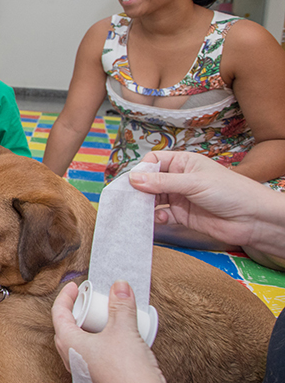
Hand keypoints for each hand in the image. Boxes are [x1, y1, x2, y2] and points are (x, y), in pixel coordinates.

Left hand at [51, 280, 167, 382]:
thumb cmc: (127, 370)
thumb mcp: (124, 329)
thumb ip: (121, 305)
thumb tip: (120, 285)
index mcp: (69, 343)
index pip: (58, 313)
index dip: (65, 296)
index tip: (74, 286)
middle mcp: (71, 358)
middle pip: (67, 328)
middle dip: (77, 312)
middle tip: (91, 302)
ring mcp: (83, 371)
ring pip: (80, 343)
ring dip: (89, 329)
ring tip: (105, 320)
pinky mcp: (97, 380)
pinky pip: (93, 355)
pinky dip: (99, 343)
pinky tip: (116, 341)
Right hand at [128, 151, 278, 248]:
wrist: (252, 219)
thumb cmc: (230, 192)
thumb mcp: (193, 183)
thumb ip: (162, 183)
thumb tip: (133, 179)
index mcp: (183, 163)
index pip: (154, 161)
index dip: (142, 170)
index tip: (134, 182)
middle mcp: (179, 179)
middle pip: (150, 182)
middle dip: (140, 190)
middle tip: (129, 200)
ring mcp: (179, 198)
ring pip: (153, 200)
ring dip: (145, 206)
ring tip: (139, 212)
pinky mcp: (182, 216)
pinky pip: (161, 216)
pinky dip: (155, 218)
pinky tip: (158, 220)